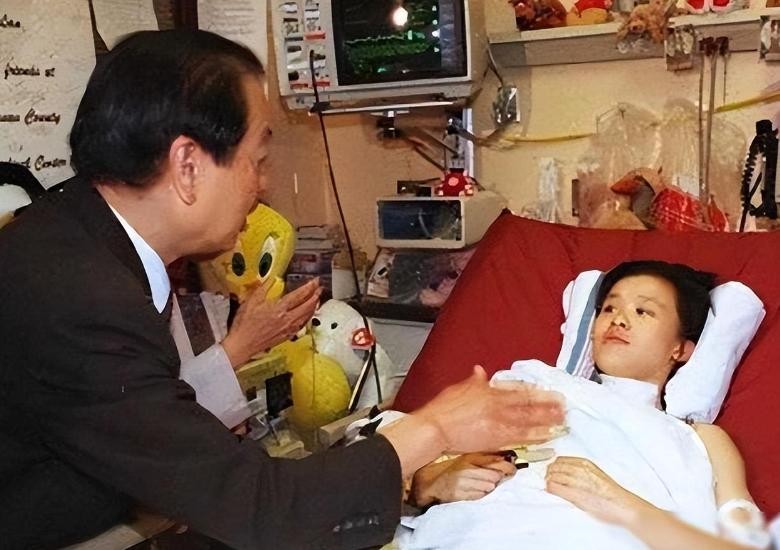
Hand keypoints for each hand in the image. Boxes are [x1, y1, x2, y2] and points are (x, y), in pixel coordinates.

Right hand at [221, 278, 321, 367]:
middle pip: (307, 306)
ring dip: (313, 306)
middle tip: (320, 288)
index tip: (315, 281)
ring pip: (306, 316)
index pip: (299, 295)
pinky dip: (307, 318)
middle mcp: (287, 319)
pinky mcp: (286, 336)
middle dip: (315, 295)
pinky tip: (307, 315)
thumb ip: (263, 288)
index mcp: (279, 309)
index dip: (309, 287)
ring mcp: (288, 329)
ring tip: (317, 299)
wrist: (242, 344)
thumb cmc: (244, 324)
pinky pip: (302, 325)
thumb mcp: (251, 301)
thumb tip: (272, 279)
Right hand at [410, 453, 515, 507]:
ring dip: (488, 488)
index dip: (508, 468)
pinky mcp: (459, 495)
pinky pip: (479, 496)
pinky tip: (475, 491)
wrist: (434, 485)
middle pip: (495, 476)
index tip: (513, 470)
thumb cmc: (454, 472)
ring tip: (481, 485)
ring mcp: (462, 482)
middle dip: (498, 479)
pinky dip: (480, 495)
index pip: (496, 462)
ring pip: (489, 487)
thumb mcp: (469, 460)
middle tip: (494, 480)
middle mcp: (466, 469)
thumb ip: (487, 458)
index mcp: (470, 458)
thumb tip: (508, 459)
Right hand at [416, 365, 565, 453]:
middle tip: (564, 405)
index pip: (518, 390)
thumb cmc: (444, 408)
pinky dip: (536, 436)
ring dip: (548, 421)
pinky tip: (547, 436)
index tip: (548, 392)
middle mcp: (498, 406)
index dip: (535, 392)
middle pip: (529, 405)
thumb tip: (480, 370)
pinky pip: (521, 437)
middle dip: (548, 405)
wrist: (436, 428)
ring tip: (562, 421)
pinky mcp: (497, 439)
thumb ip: (474, 381)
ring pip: (529, 421)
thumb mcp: (459, 388)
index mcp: (490, 392)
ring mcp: (499, 423)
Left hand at [545, 456, 650, 525]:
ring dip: (549, 481)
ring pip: (552, 475)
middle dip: (549, 473)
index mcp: (585, 463)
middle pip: (554, 466)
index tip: (552, 471)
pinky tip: (550, 490)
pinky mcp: (574, 493)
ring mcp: (576, 481)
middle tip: (548, 479)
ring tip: (550, 486)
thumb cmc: (611, 494)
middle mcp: (579, 469)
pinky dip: (550, 488)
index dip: (554, 465)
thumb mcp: (596, 475)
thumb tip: (568, 474)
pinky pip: (554, 487)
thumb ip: (582, 472)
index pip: (560, 459)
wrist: (621, 505)